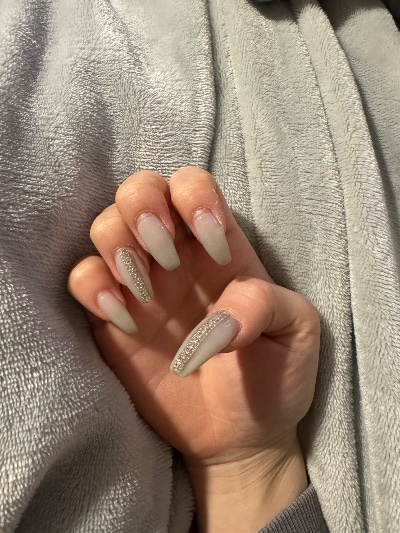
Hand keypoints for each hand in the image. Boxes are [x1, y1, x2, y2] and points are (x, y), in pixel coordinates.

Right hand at [68, 166, 319, 530]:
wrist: (241, 435)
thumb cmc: (274, 376)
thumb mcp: (296, 331)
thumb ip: (265, 304)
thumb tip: (217, 319)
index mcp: (221, 246)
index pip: (192, 185)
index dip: (194, 199)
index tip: (214, 247)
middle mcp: (176, 258)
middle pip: (139, 190)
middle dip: (143, 207)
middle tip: (163, 255)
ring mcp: (141, 287)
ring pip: (105, 227)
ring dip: (116, 243)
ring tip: (143, 289)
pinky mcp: (112, 321)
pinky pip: (83, 281)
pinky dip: (93, 288)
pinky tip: (123, 318)